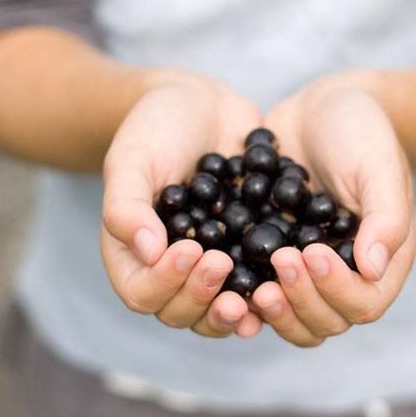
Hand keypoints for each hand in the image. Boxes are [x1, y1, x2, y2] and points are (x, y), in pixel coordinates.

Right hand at [101, 72, 262, 337]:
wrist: (201, 103)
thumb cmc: (155, 128)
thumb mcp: (132, 160)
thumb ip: (128, 207)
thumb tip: (149, 252)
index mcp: (135, 255)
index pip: (142, 293)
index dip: (165, 284)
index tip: (190, 250)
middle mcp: (172, 270)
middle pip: (183, 312)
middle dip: (202, 297)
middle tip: (223, 265)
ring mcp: (212, 265)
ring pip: (221, 310)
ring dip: (237, 309)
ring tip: (257, 293)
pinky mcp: (247, 253)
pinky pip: (257, 284)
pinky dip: (271, 290)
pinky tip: (288, 282)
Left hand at [254, 72, 415, 346]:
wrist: (322, 106)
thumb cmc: (361, 130)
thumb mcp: (378, 165)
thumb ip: (384, 217)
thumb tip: (372, 270)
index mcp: (382, 261)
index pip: (364, 303)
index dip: (336, 290)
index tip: (310, 253)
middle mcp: (346, 275)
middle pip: (325, 321)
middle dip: (300, 299)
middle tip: (278, 261)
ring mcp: (308, 272)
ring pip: (292, 318)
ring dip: (273, 309)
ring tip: (251, 283)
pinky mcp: (275, 259)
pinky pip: (260, 291)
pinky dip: (243, 294)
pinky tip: (223, 275)